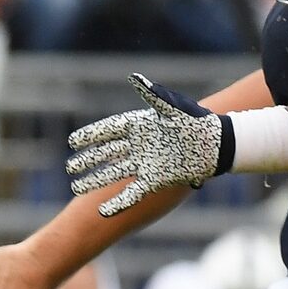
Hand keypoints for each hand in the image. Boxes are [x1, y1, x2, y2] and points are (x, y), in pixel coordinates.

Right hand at [66, 73, 229, 215]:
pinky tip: (103, 211)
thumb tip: (134, 77)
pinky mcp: (155, 181)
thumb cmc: (196, 121)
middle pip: (106, 154)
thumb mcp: (173, 107)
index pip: (108, 131)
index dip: (90, 136)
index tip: (72, 142)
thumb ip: (152, 95)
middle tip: (70, 167)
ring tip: (76, 188)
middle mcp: (138, 146)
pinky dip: (118, 203)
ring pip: (113, 174)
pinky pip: (132, 194)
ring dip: (95, 181)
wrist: (217, 145)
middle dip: (87, 161)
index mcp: (139, 126)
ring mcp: (145, 164)